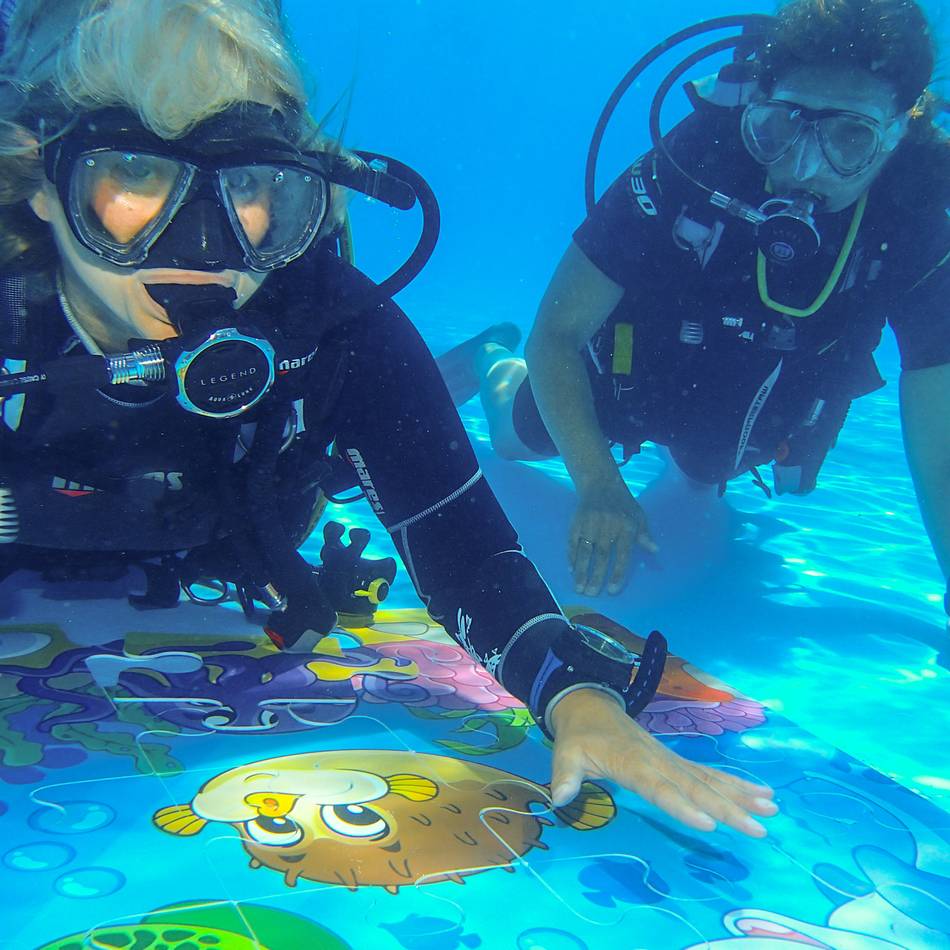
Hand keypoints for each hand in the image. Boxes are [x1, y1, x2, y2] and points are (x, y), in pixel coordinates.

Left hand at [549, 689, 777, 836]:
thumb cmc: (579, 736)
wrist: (590, 705)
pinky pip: (708, 774)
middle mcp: (658, 761)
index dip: (682, 806)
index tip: (708, 824)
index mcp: (632, 762)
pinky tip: (761, 794)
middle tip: (759, 828)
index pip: (659, 787)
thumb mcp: (565, 754)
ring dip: (740, 794)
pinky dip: (735, 784)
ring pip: (709, 779)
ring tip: (771, 808)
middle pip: (696, 787)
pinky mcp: (676, 762)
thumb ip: (565, 776)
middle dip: (728, 808)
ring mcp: (670, 760)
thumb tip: (558, 798)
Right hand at [569, 479, 656, 595]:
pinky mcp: (576, 521)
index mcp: (626, 527)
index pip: (622, 555)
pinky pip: (572, 542)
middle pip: (601, 555)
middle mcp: (607, 526)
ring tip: (579, 587)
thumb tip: (655, 550)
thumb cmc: (623, 503)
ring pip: (585, 551)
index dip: (617, 573)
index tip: (612, 590)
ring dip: (581, 571)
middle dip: (595, 576)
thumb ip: (644, 534)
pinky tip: (571, 569)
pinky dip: (571, 556)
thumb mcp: (638, 516)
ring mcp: (590, 524)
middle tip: (591, 594)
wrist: (601, 483)